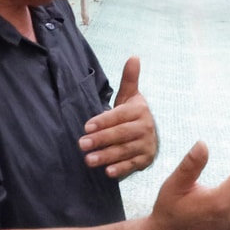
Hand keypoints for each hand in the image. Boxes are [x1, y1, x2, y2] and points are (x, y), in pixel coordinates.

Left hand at [81, 57, 157, 178]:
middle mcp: (146, 127)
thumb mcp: (130, 97)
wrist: (148, 134)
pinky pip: (132, 165)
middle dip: (101, 139)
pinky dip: (121, 169)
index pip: (119, 115)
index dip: (103, 121)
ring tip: (88, 160)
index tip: (86, 127)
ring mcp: (147, 145)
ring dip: (107, 156)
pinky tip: (107, 172)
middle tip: (81, 144)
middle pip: (121, 134)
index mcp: (140, 110)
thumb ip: (129, 79)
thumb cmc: (132, 114)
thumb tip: (134, 57)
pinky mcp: (146, 160)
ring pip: (124, 150)